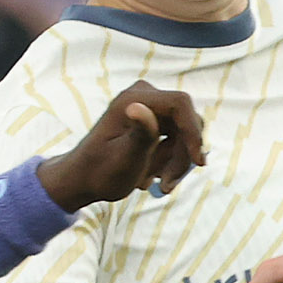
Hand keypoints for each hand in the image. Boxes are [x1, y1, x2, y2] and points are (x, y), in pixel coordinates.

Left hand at [38, 80, 205, 210]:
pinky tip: (153, 177)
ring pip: (184, 133)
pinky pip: (177, 139)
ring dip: (176, 163)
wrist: (83, 179)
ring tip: (159, 186)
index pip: (180, 104)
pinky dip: (171, 161)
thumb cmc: (99, 172)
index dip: (194, 132)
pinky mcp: (154, 120)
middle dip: (182, 156)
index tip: (198, 162)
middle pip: (185, 121)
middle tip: (167, 186)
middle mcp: (144, 96)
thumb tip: (137, 106)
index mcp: (134, 98)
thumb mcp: (122, 159)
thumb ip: (139, 135)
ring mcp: (150, 107)